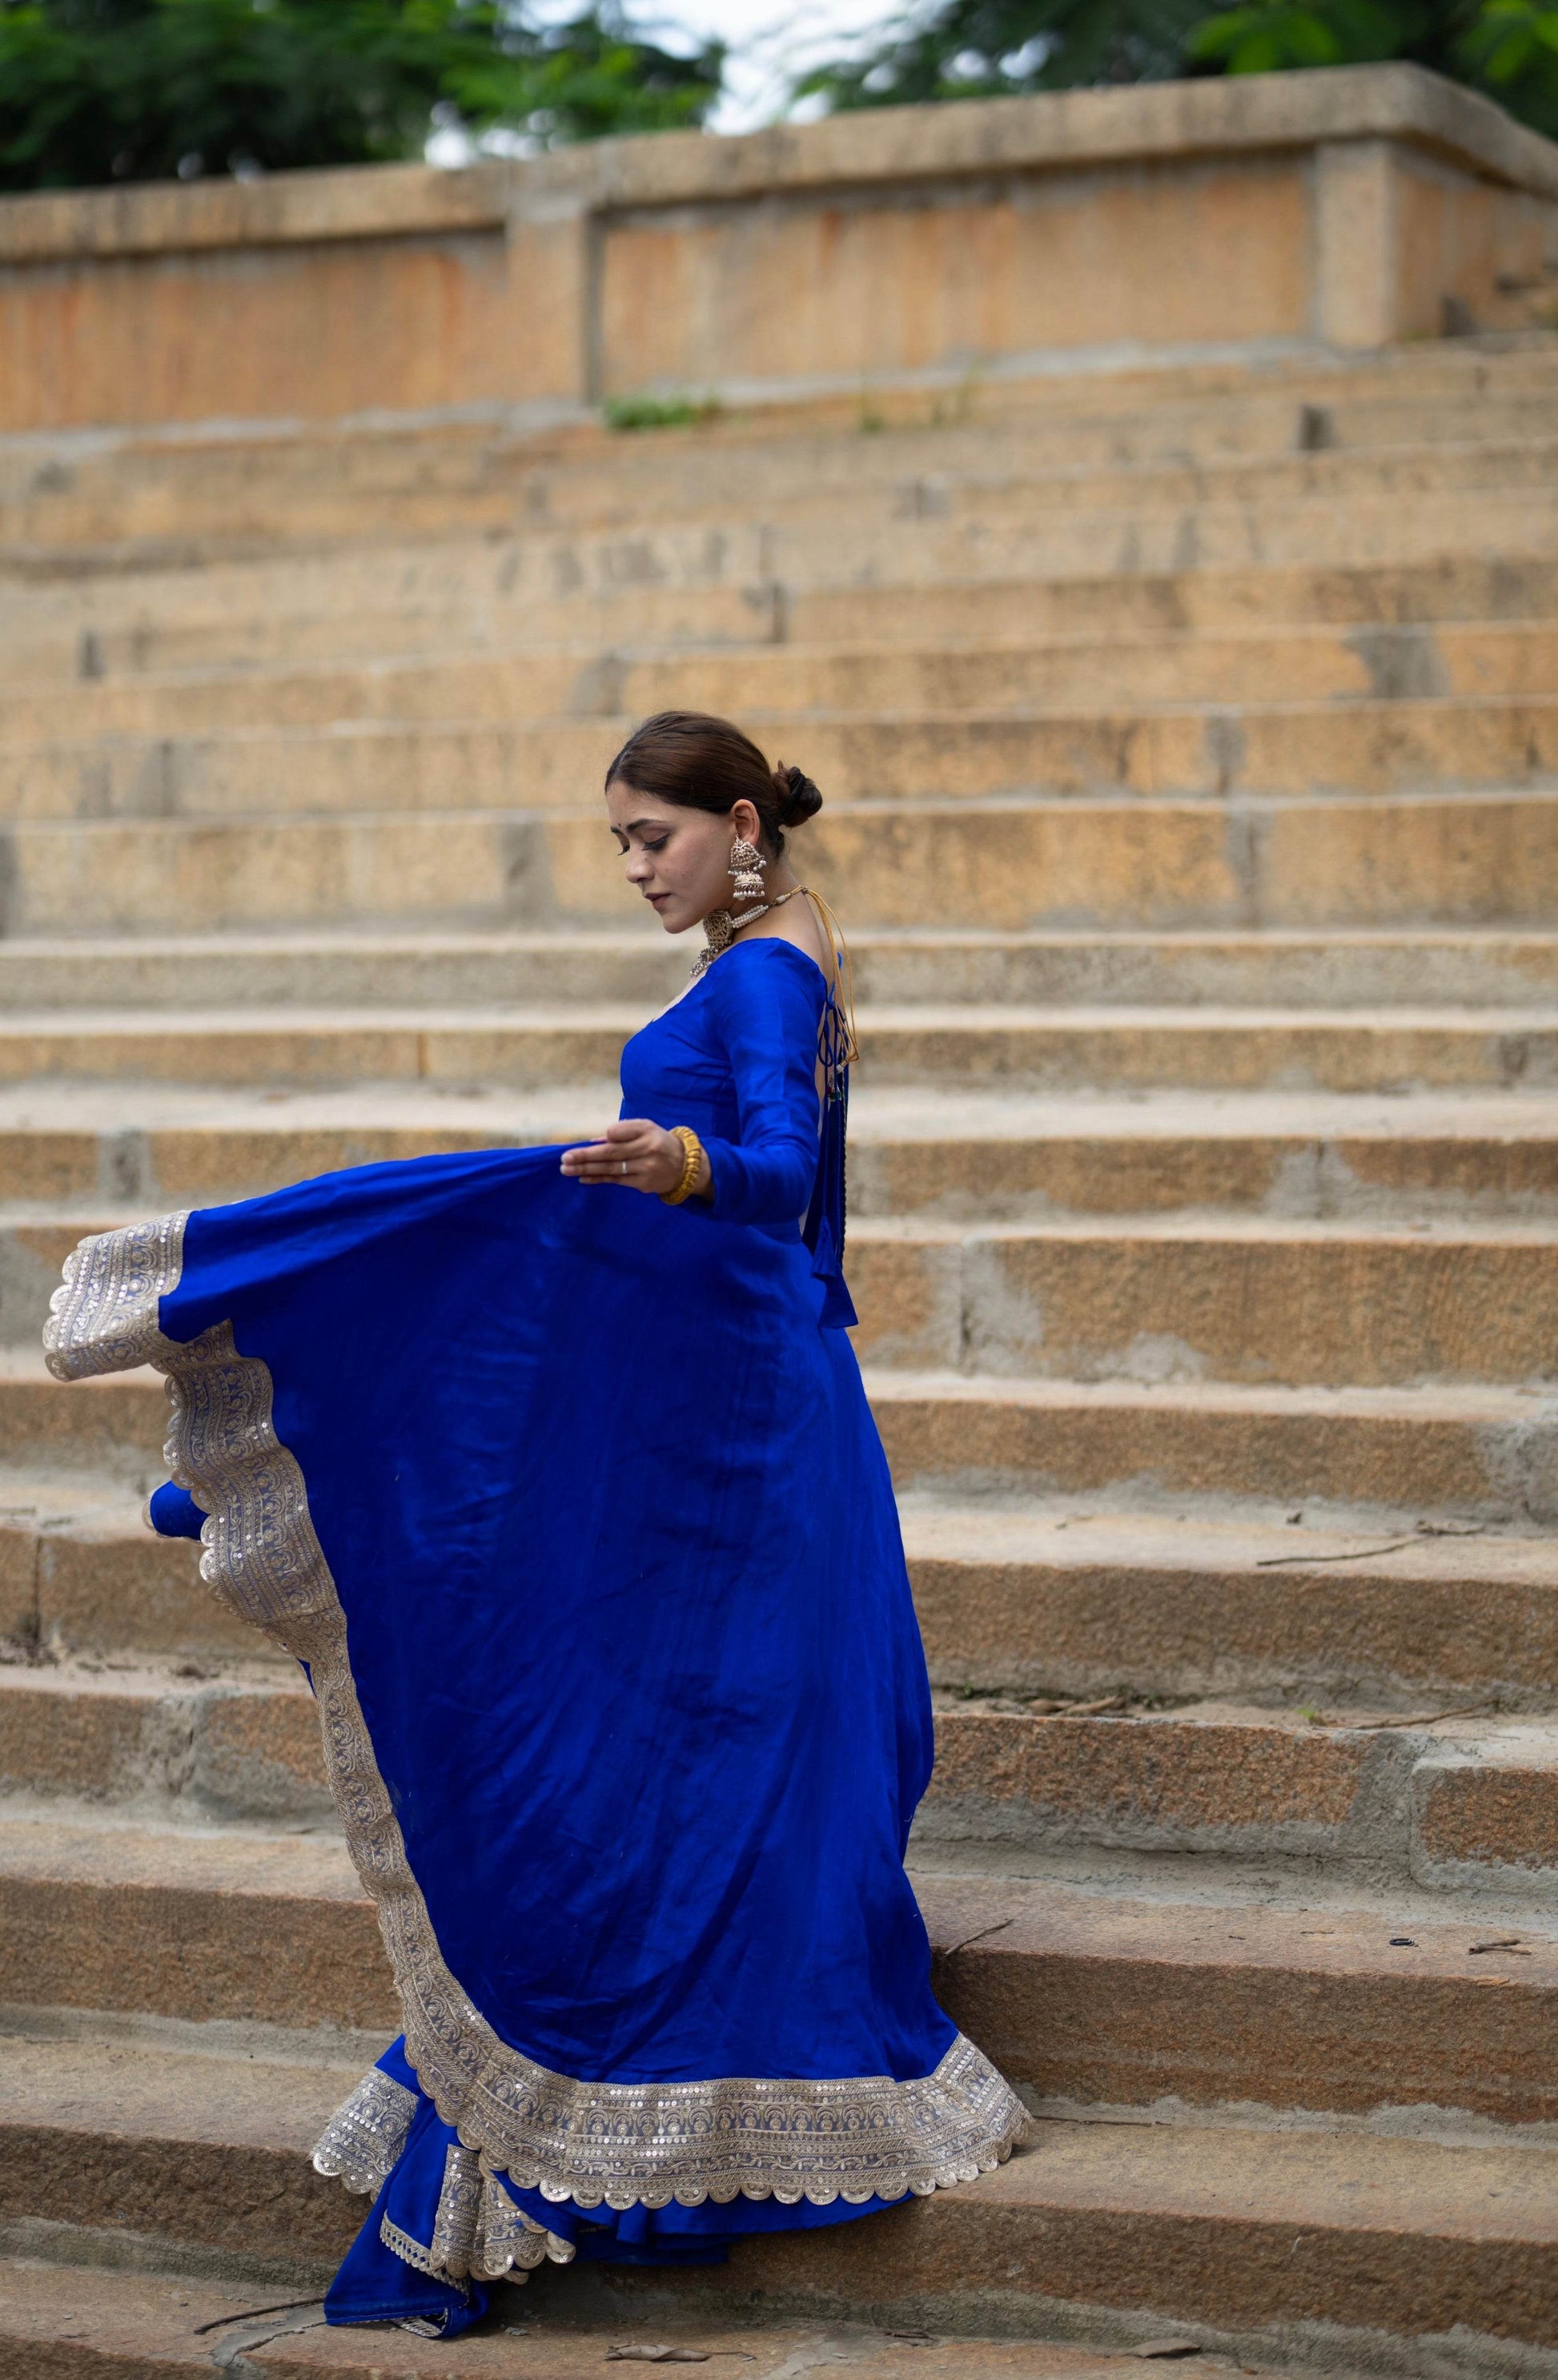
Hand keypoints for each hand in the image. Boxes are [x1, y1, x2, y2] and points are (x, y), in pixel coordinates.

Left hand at [560, 1117, 705, 1197]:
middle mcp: (647, 1150)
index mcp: (647, 1132)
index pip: (619, 1133)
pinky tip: (582, 1178)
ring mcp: (645, 1169)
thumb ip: (622, 1131)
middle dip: (585, 1156)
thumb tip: (595, 1141)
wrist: (685, 1165)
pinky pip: (616, 1181)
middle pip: (610, 1153)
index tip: (588, 1142)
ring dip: (586, 1169)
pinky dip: (598, 1179)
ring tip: (566, 1169)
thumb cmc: (657, 1142)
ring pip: (611, 1169)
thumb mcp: (645, 1128)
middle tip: (565, 1158)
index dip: (604, 1138)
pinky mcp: (643, 1184)